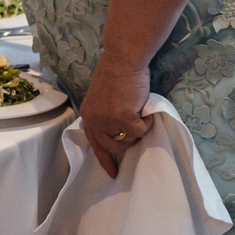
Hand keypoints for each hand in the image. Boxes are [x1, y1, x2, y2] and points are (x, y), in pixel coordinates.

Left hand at [79, 60, 154, 178]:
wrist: (123, 60)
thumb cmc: (116, 74)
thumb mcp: (102, 98)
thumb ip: (104, 114)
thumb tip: (118, 134)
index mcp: (88, 115)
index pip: (94, 143)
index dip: (105, 159)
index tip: (112, 173)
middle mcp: (94, 120)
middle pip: (112, 145)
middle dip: (126, 143)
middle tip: (135, 131)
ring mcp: (108, 120)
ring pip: (128, 139)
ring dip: (137, 129)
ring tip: (138, 112)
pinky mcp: (123, 117)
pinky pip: (140, 131)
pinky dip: (146, 122)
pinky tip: (143, 109)